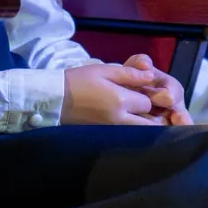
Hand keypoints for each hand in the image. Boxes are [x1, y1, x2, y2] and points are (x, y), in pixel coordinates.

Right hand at [63, 60, 186, 125]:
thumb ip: (130, 74)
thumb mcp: (105, 71)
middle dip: (151, 117)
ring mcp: (112, 131)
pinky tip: (126, 120)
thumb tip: (151, 75)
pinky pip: (127, 137)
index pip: (148, 103)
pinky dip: (132, 132)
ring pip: (139, 134)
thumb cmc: (79, 80)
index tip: (140, 92)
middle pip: (149, 125)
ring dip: (143, 126)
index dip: (147, 96)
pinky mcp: (105, 137)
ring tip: (138, 115)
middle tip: (145, 108)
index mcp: (120, 101)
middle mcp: (119, 120)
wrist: (55, 99)